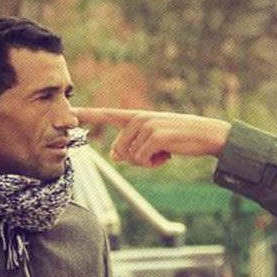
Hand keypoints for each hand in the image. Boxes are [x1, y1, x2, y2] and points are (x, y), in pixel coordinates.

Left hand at [71, 107, 231, 166]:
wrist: (207, 134)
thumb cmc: (182, 138)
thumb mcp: (155, 140)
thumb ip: (133, 145)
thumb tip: (114, 156)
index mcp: (138, 116)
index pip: (108, 114)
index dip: (88, 114)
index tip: (70, 112)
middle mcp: (139, 118)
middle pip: (119, 150)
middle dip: (135, 160)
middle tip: (156, 155)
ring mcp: (146, 126)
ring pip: (130, 157)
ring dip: (146, 162)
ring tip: (164, 152)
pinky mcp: (155, 136)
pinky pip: (142, 159)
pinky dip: (154, 164)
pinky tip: (168, 155)